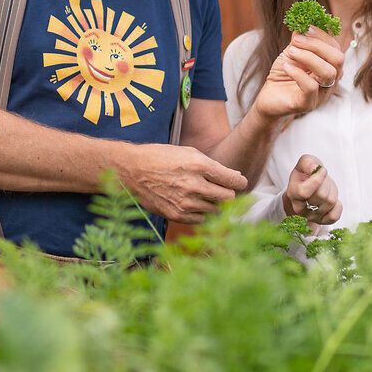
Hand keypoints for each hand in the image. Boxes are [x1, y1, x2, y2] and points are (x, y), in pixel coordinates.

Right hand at [114, 144, 248, 222]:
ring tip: (203, 193)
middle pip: (229, 198)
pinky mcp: (177, 215)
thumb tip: (236, 178)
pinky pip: (202, 219)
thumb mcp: (188, 152)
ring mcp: (185, 203)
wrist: (132, 171)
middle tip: (222, 188)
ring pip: (216, 210)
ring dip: (214, 203)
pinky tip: (193, 202)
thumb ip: (213, 166)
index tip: (238, 181)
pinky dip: (202, 212)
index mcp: (198, 165)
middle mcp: (193, 185)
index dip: (239, 181)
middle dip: (229, 193)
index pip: (233, 180)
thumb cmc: (161, 157)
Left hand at [250, 30, 345, 123]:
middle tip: (297, 40)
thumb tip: (302, 23)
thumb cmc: (284, 74)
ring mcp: (321, 94)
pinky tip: (286, 67)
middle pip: (338, 59)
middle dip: (317, 45)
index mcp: (329, 66)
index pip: (336, 48)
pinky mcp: (307, 104)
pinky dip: (298, 73)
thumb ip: (299, 39)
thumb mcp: (292, 52)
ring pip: (328, 73)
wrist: (269, 96)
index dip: (323, 36)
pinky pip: (311, 87)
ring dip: (308, 57)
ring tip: (290, 52)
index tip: (306, 27)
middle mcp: (330, 81)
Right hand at [281, 154, 341, 225]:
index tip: (322, 170)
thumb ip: (308, 162)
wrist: (308, 186)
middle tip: (323, 179)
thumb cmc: (306, 174)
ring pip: (330, 203)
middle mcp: (300, 208)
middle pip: (321, 196)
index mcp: (293, 193)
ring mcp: (311, 217)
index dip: (317, 179)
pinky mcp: (322, 221)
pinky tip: (332, 199)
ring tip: (326, 188)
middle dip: (326, 183)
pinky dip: (337, 206)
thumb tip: (315, 169)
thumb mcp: (305, 163)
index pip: (304, 192)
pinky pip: (334, 216)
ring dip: (332, 191)